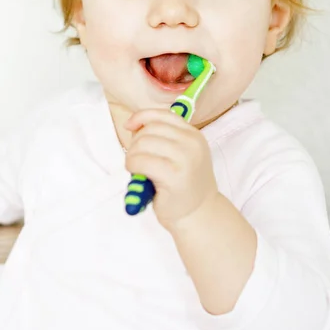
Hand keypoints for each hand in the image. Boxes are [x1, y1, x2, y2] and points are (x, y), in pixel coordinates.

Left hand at [124, 109, 218, 229]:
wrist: (199, 215)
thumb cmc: (182, 185)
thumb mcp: (180, 155)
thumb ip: (163, 138)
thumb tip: (133, 124)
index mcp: (193, 134)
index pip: (162, 114)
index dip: (141, 117)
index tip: (130, 126)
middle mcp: (192, 143)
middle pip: (149, 129)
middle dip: (135, 143)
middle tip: (137, 159)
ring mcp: (185, 158)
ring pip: (143, 143)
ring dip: (132, 156)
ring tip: (138, 169)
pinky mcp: (174, 175)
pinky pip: (141, 161)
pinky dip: (133, 166)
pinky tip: (138, 175)